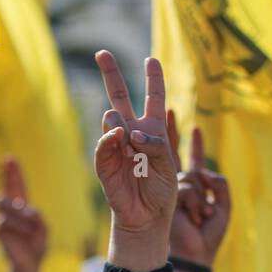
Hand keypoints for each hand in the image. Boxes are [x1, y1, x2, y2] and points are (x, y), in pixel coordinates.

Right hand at [0, 157, 47, 271]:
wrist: (29, 264)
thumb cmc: (36, 245)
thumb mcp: (43, 229)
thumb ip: (37, 218)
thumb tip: (25, 211)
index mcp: (22, 207)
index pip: (17, 186)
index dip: (13, 173)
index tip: (9, 158)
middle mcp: (10, 211)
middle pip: (5, 190)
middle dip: (7, 177)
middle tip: (11, 170)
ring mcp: (3, 220)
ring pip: (5, 204)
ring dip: (20, 215)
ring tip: (29, 228)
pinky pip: (6, 221)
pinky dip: (19, 228)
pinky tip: (24, 237)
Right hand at [93, 51, 177, 271]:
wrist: (148, 219)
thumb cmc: (162, 193)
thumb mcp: (169, 166)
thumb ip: (155, 144)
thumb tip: (130, 131)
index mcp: (154, 131)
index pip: (154, 99)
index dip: (153, 79)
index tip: (152, 60)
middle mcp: (133, 133)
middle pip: (120, 97)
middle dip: (111, 74)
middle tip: (102, 53)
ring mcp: (117, 146)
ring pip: (111, 118)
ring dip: (120, 122)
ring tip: (129, 139)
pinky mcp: (105, 162)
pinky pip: (104, 143)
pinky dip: (110, 138)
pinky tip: (118, 138)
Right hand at [165, 113, 231, 268]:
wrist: (194, 254)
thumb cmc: (210, 234)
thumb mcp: (224, 206)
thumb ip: (220, 184)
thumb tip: (205, 171)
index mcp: (194, 185)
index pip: (194, 160)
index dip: (196, 144)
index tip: (196, 127)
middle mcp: (178, 183)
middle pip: (174, 152)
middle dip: (173, 130)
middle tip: (169, 109)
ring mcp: (169, 190)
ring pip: (189, 176)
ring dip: (202, 198)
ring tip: (203, 217)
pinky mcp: (167, 200)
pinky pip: (186, 188)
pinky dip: (197, 202)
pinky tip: (197, 216)